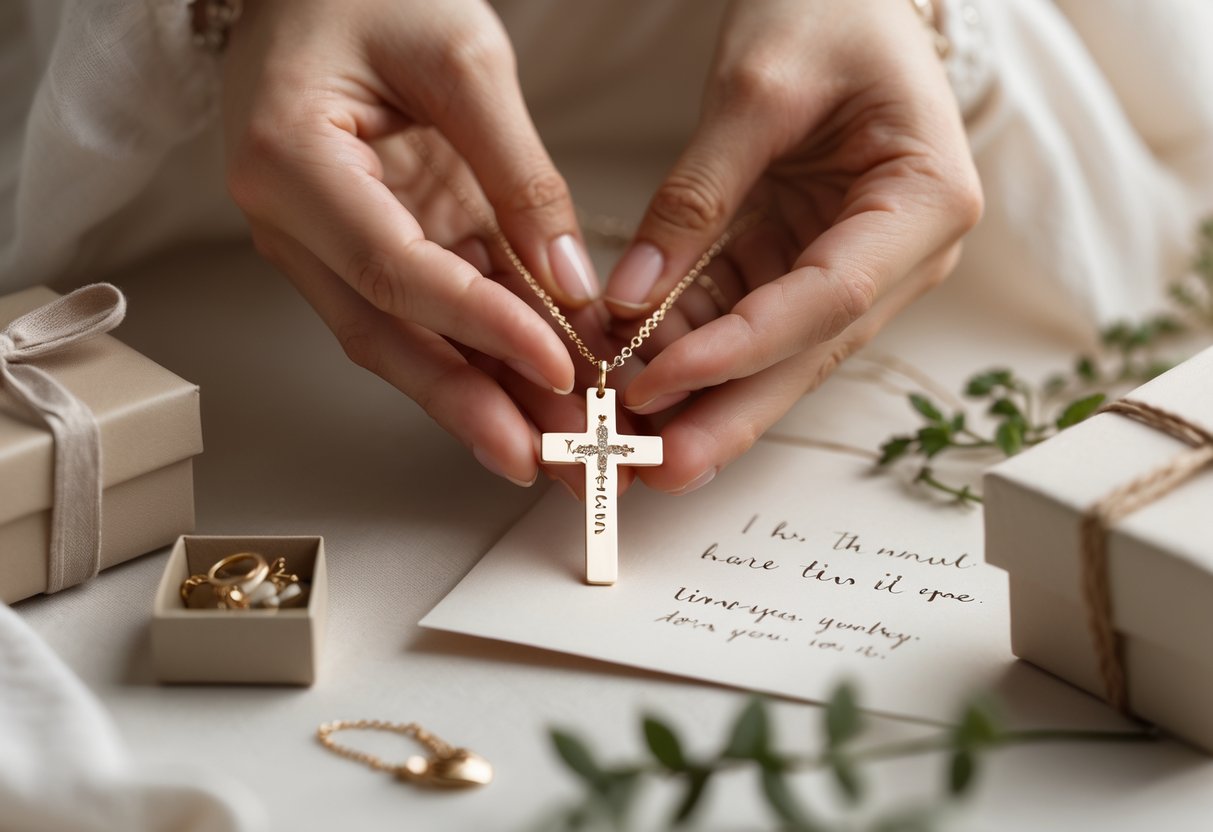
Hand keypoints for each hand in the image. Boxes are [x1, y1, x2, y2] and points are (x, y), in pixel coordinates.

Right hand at [221, 0, 601, 485]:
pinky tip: (545, 391)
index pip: (392, 270)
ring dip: (488, 398)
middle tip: (552, 466)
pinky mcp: (370, 246)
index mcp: (290, 162)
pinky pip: (431, 311)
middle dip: (475, 409)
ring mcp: (328, 244)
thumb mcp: (462, 55)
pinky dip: (489, 352)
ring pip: (408, 341)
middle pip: (389, 336)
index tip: (556, 367)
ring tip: (563, 450)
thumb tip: (569, 286)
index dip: (479, 325)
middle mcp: (294, 222)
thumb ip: (518, 173)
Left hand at [603, 0, 982, 493]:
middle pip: (804, 352)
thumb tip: (632, 301)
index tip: (659, 382)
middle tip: (655, 472)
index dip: (740, 350)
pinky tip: (637, 387)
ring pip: (772, 354)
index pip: (827, 298)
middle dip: (725, 414)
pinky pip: (743, 319)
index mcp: (925, 201)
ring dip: (703, 401)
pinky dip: (690, 353)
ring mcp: (851, 266)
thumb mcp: (758, 88)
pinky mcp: (802, 264)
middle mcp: (899, 253)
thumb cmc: (827, 12)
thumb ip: (697, 196)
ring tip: (633, 450)